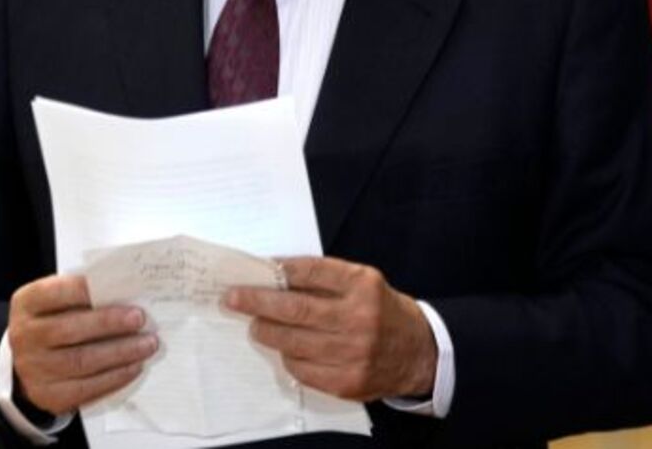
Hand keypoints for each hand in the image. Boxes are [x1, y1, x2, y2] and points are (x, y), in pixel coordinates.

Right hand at [8, 274, 156, 414]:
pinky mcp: (48, 395)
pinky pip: (86, 388)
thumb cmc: (55, 320)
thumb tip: (127, 291)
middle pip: (69, 330)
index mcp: (27, 304)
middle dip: (108, 323)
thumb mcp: (58, 301)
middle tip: (140, 318)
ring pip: (81, 361)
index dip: (85, 290)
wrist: (29, 361)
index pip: (55, 293)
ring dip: (120, 352)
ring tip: (148, 344)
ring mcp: (33, 369)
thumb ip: (83, 294)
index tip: (119, 285)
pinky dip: (115, 377)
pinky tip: (135, 366)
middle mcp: (24, 337)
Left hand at [225, 256, 436, 401]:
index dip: (280, 270)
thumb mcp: (364, 283)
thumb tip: (276, 276)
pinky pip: (302, 369)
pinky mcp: (346, 381)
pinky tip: (285, 348)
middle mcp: (359, 318)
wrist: (418, 352)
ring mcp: (353, 353)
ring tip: (256, 325)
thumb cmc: (382, 312)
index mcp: (363, 285)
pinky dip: (287, 357)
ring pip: (293, 342)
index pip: (311, 272)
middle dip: (258, 302)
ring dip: (266, 332)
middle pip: (295, 309)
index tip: (256, 270)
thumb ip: (326, 279)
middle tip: (234, 298)